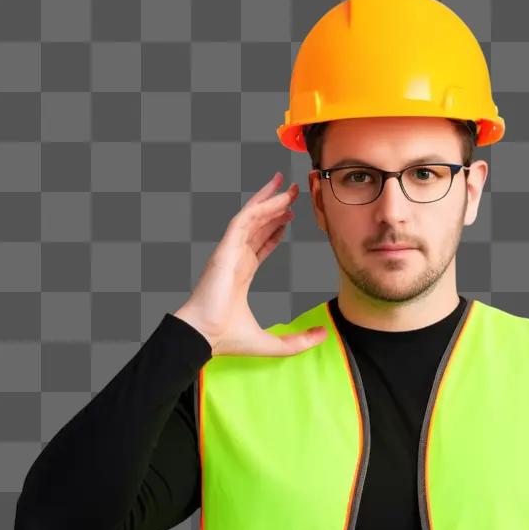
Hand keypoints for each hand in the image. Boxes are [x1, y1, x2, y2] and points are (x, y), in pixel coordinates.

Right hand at [173, 170, 326, 356]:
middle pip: (256, 225)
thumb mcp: (273, 344)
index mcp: (240, 275)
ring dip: (269, 199)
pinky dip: (261, 207)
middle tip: (292, 191)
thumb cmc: (227, 339)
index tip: (288, 217)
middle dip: (273, 206)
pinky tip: (278, 199)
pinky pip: (244, 220)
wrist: (204, 336)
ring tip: (287, 185)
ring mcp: (229, 252)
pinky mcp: (225, 249)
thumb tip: (323, 336)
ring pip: (251, 217)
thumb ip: (298, 341)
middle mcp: (234, 259)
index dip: (274, 229)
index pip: (259, 245)